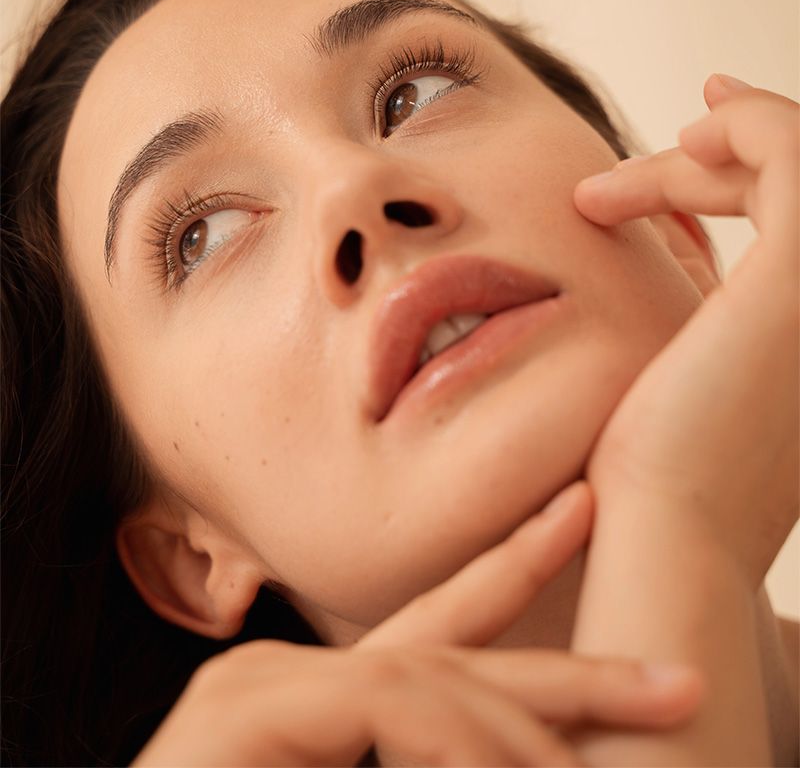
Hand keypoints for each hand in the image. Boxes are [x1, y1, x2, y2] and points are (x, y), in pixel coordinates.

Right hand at [132, 483, 702, 766]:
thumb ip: (423, 754)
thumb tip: (505, 755)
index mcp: (328, 706)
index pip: (437, 633)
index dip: (515, 577)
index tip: (579, 525)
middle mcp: (296, 676)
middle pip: (453, 653)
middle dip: (568, 665)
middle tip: (668, 674)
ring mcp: (266, 684)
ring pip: (431, 678)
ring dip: (525, 733)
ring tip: (606, 758)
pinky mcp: (251, 706)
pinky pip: (392, 705)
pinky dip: (464, 745)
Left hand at [573, 73, 798, 586]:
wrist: (662, 535)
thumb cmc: (653, 474)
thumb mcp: (683, 370)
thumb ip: (695, 306)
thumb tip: (674, 248)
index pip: (791, 219)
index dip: (741, 173)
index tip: (679, 147)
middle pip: (797, 186)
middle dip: (722, 158)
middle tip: (646, 155)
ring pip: (798, 163)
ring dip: (718, 148)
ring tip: (629, 168)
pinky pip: (788, 154)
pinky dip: (744, 127)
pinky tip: (673, 142)